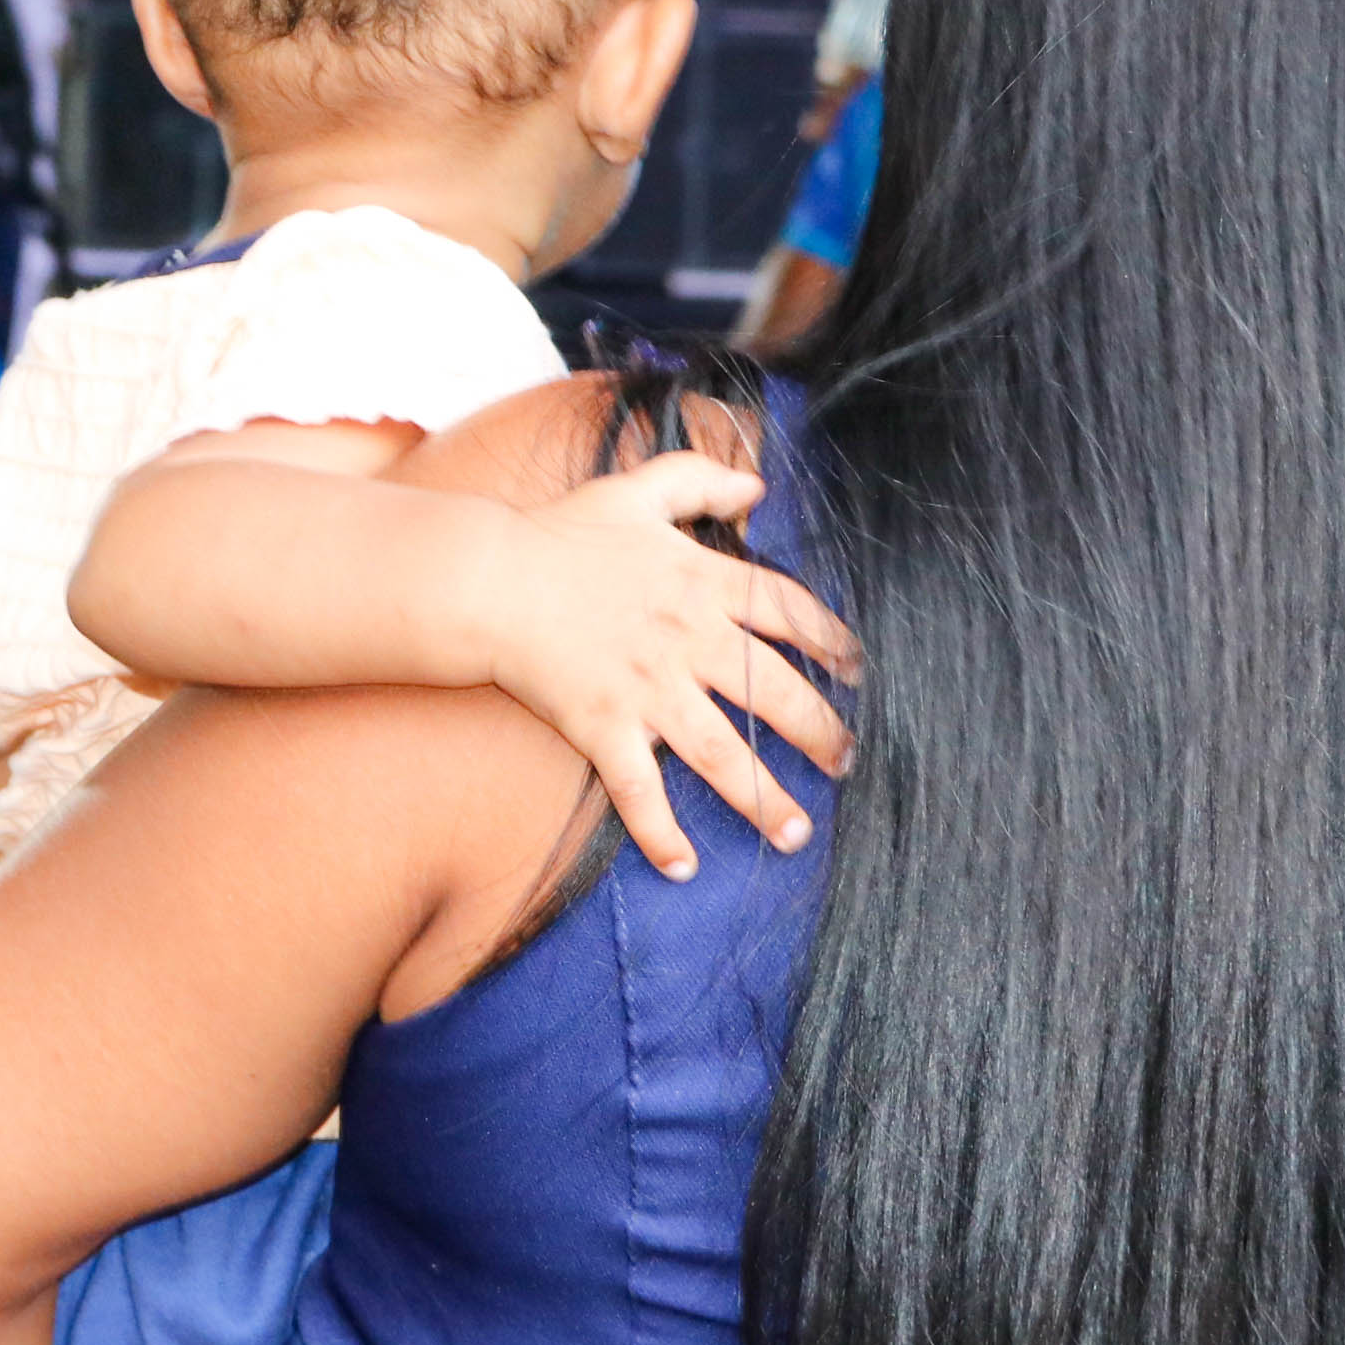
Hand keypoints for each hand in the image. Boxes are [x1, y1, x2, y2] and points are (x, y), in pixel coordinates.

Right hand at [486, 453, 861, 878]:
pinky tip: (683, 867)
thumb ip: (700, 477)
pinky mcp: (602, 726)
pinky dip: (660, 833)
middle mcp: (688, 640)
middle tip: (847, 763)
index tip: (856, 670)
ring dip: (765, 799)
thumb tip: (757, 484)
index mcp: (701, 582)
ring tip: (797, 832)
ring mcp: (647, 689)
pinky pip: (638, 791)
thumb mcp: (636, 489)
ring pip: (723, 754)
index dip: (831, 641)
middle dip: (821, 732)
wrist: (488, 578)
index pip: (788, 612)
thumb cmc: (558, 534)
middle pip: (775, 692)